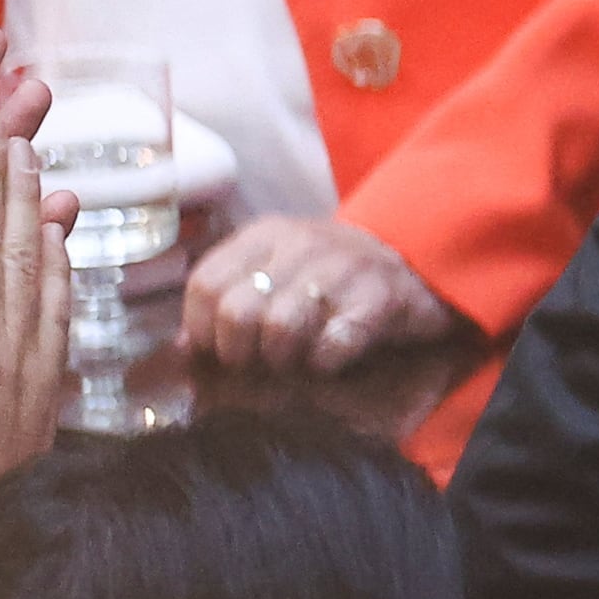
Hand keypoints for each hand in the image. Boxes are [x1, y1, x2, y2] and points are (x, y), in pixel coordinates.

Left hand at [187, 213, 458, 374]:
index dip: (201, 330)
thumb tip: (180, 348)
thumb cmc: (332, 276)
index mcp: (266, 234)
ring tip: (295, 361)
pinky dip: (325, 363)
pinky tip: (330, 359)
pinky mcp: (380, 298)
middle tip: (258, 362)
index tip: (220, 350)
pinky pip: (333, 344)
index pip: (204, 284)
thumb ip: (227, 298)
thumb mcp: (275, 271)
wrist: (417, 260)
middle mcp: (301, 244)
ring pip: (280, 329)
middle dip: (239, 353)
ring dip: (282, 361)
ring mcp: (343, 269)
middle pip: (236, 312)